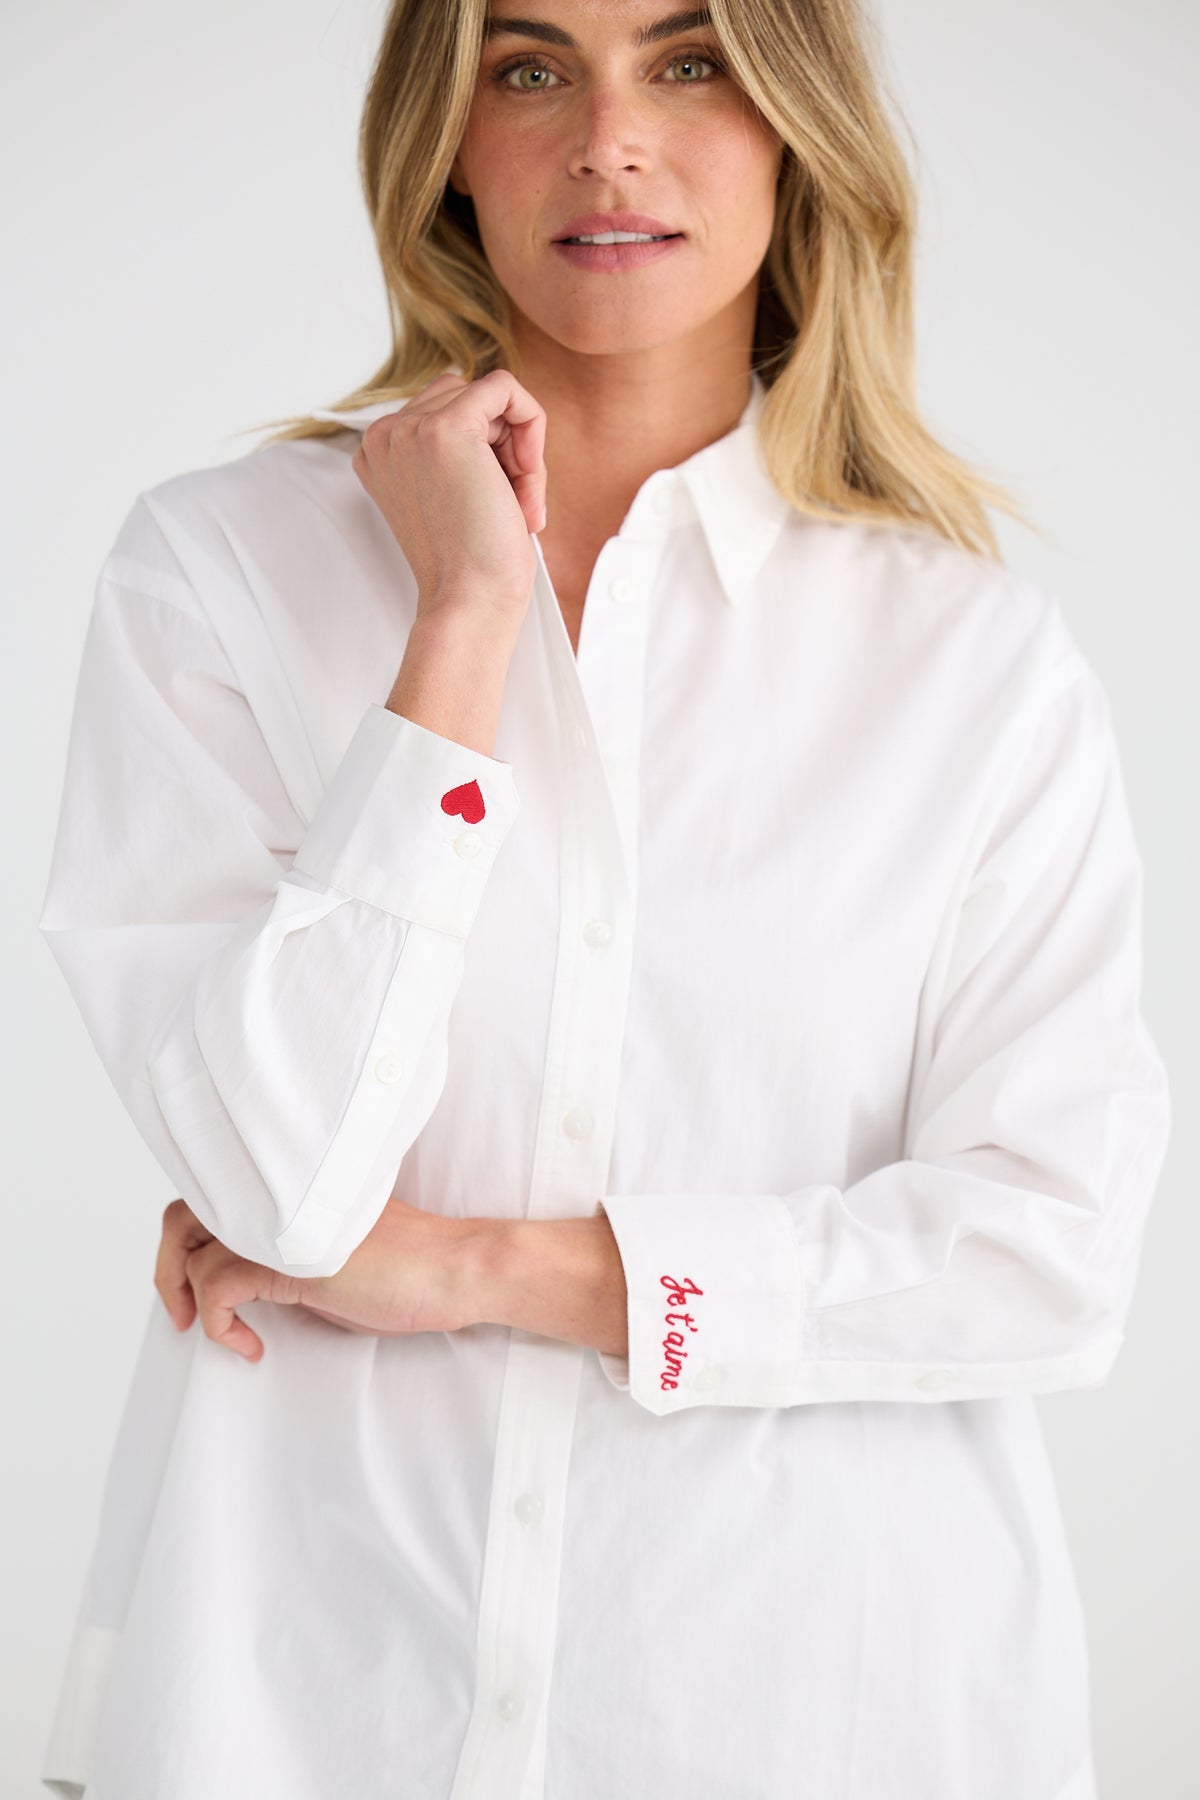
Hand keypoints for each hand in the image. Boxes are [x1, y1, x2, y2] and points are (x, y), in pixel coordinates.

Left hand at [154, 1195, 474, 1361]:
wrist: (455, 1269)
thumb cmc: (409, 1269)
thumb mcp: (332, 1254)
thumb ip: (287, 1252)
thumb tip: (240, 1279)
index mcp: (289, 1194)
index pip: (211, 1196)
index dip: (189, 1242)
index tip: (195, 1290)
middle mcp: (277, 1200)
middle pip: (183, 1216)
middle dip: (170, 1267)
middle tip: (183, 1312)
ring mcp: (280, 1226)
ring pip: (192, 1252)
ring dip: (189, 1300)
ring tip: (217, 1331)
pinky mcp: (287, 1259)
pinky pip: (217, 1288)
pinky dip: (219, 1325)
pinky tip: (250, 1345)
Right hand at [351, 368, 547, 627]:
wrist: (469, 601)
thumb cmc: (472, 565)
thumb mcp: (454, 495)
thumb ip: (457, 449)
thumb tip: (500, 404)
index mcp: (379, 453)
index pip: (443, 410)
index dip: (485, 451)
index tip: (497, 504)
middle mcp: (384, 436)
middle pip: (465, 397)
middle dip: (503, 446)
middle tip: (515, 504)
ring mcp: (409, 429)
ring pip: (488, 395)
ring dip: (518, 444)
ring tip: (520, 500)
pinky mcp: (446, 427)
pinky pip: (506, 387)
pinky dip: (532, 424)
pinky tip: (528, 473)